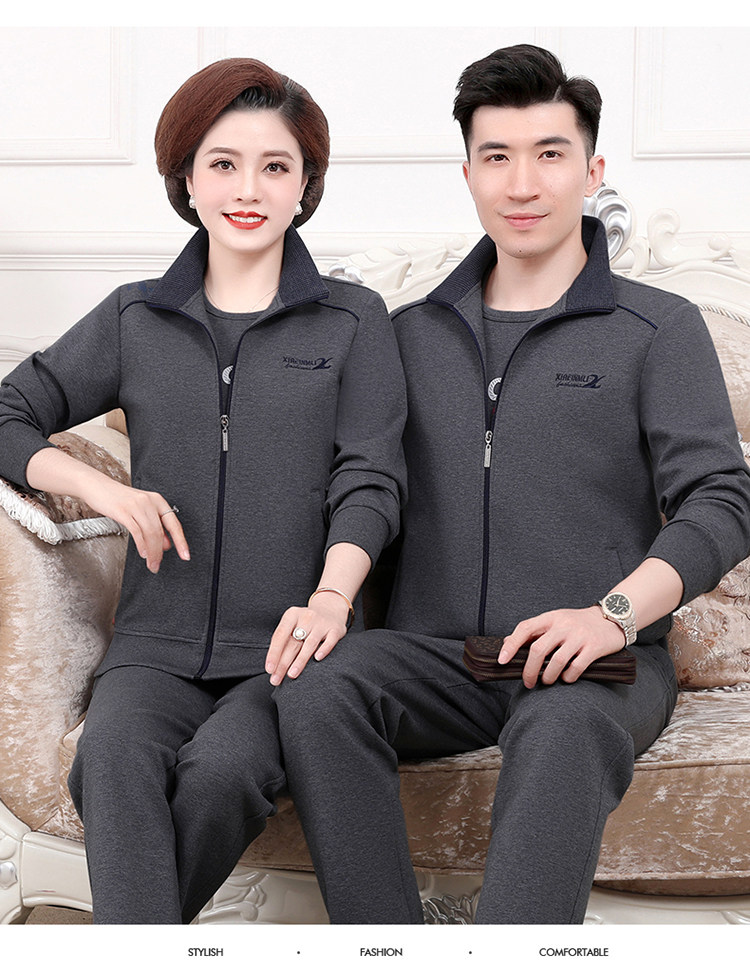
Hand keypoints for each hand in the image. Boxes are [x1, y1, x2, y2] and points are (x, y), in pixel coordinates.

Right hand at [80, 475, 189, 572]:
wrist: (97, 486)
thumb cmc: (118, 499)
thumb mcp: (140, 510)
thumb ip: (153, 525)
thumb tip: (166, 544)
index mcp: (157, 500)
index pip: (174, 524)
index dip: (181, 541)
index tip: (185, 555)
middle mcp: (149, 501)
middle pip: (161, 531)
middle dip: (161, 552)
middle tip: (158, 565)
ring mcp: (137, 505)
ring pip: (150, 533)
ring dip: (152, 552)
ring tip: (151, 563)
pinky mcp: (123, 510)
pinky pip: (137, 531)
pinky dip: (141, 545)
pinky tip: (143, 553)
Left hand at [265, 593, 348, 685]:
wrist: (330, 609)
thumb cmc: (306, 623)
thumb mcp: (293, 625)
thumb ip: (285, 642)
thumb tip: (273, 668)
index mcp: (292, 615)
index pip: (280, 636)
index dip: (273, 653)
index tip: (269, 669)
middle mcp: (306, 617)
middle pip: (293, 644)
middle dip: (283, 663)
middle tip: (276, 680)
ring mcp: (321, 623)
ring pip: (309, 644)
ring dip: (300, 660)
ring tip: (291, 675)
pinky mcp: (335, 629)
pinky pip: (330, 641)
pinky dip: (324, 649)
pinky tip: (318, 659)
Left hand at [499, 606, 625, 688]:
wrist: (613, 617)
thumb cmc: (579, 623)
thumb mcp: (556, 620)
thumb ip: (534, 632)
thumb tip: (507, 643)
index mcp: (551, 617)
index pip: (525, 628)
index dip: (511, 645)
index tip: (502, 660)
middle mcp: (563, 625)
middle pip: (538, 649)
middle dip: (529, 670)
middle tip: (528, 682)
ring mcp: (579, 636)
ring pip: (555, 662)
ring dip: (548, 677)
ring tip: (547, 681)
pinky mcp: (594, 647)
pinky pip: (576, 668)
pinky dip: (567, 678)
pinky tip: (566, 678)